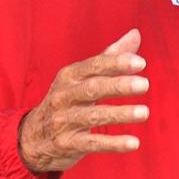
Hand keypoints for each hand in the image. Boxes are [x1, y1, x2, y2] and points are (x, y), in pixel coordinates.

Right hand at [18, 29, 149, 172]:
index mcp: (70, 76)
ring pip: (93, 116)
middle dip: (118, 85)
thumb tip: (135, 34)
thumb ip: (110, 57)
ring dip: (120, 114)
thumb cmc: (67, 100)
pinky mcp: (66, 144)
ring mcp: (63, 120)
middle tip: (145, 85)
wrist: (33, 137)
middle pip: (92, 88)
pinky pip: (92, 143)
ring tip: (145, 113)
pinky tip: (134, 143)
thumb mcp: (82, 77)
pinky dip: (113, 143)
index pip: (94, 65)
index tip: (141, 63)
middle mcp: (64, 96)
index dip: (116, 63)